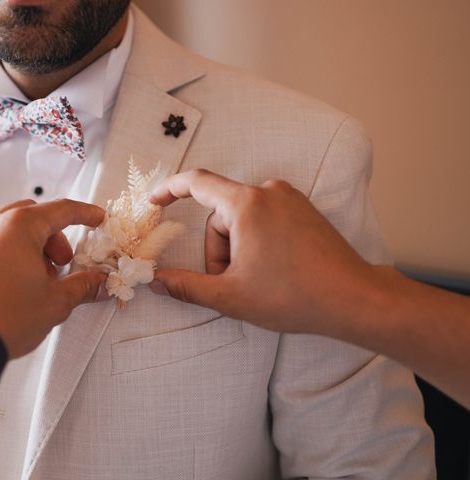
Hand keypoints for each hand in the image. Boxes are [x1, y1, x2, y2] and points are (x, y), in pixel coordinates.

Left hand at [0, 199, 106, 357]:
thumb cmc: (1, 319)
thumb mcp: (55, 302)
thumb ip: (82, 286)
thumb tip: (95, 283)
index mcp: (18, 227)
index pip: (61, 209)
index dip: (84, 214)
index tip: (95, 218)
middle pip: (34, 216)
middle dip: (55, 236)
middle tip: (64, 262)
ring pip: (10, 229)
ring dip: (31, 245)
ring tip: (39, 277)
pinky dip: (9, 253)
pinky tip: (16, 282)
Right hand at [149, 169, 376, 333]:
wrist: (353, 299)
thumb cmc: (293, 296)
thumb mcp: (230, 296)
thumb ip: (187, 286)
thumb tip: (157, 281)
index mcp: (246, 205)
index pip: (196, 182)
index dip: (169, 190)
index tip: (155, 201)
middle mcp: (269, 192)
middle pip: (220, 216)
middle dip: (218, 251)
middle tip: (234, 283)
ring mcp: (290, 199)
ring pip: (242, 220)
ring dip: (238, 250)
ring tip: (258, 280)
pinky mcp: (304, 210)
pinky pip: (265, 220)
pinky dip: (258, 243)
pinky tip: (273, 270)